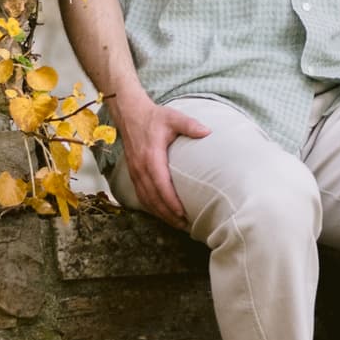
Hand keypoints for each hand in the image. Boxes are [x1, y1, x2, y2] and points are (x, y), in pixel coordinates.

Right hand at [112, 93, 207, 223]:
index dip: (170, 202)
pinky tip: (163, 214)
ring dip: (160, 214)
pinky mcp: (133, 174)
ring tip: (177, 224)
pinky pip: (141, 196)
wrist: (130, 114)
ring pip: (146, 200)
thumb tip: (208, 132)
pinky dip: (152, 208)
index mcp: (151, 157)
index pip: (160, 185)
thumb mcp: (173, 118)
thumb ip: (190, 125)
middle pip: (153, 198)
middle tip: (185, 225)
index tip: (183, 213)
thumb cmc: (154, 117)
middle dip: (168, 214)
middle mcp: (140, 168)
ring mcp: (135, 172)